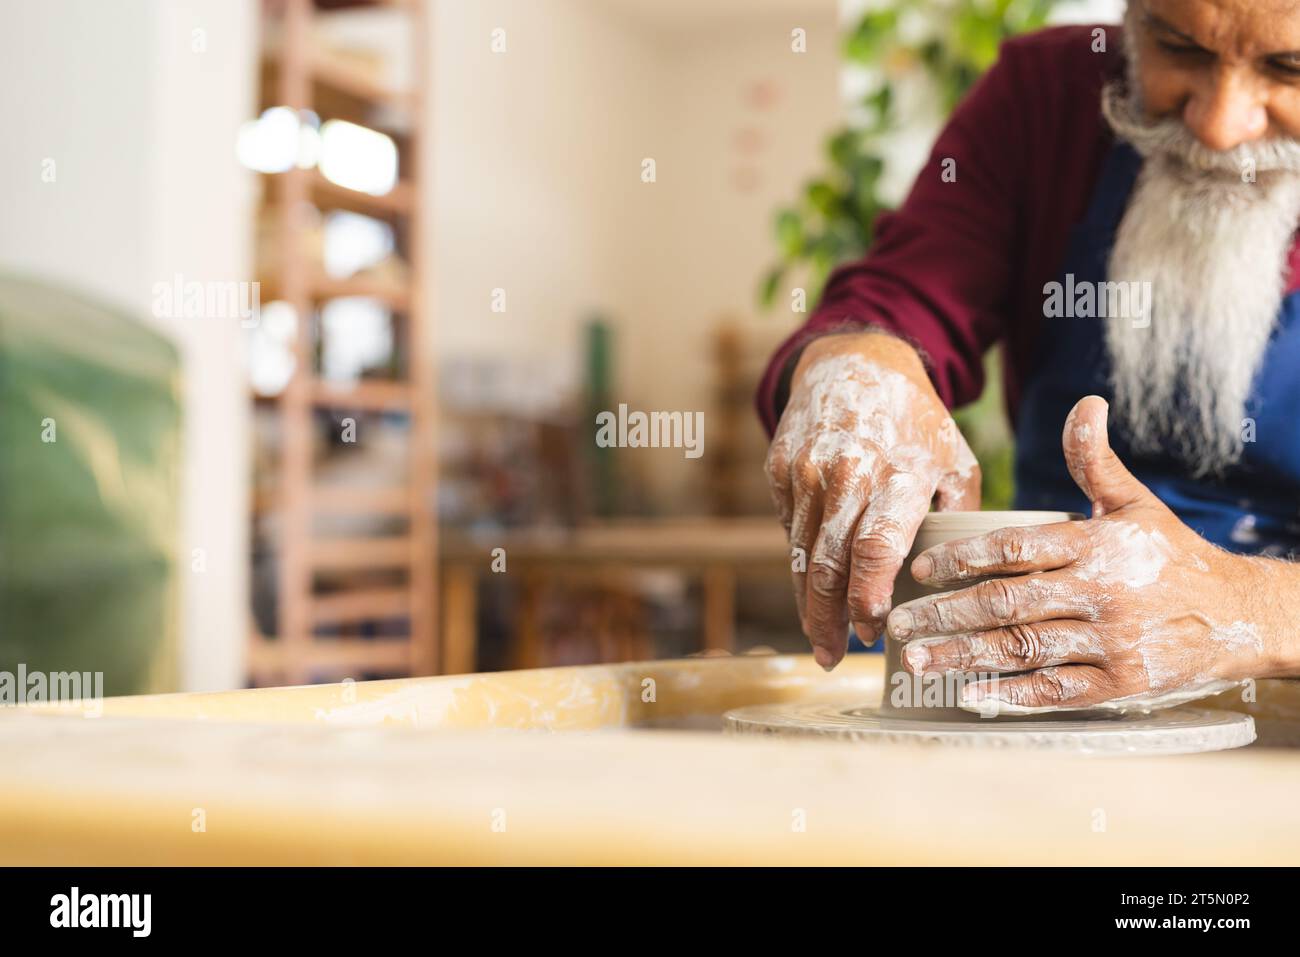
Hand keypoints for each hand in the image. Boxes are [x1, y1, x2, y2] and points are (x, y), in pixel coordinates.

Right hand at [765, 331, 979, 669]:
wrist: (854, 362)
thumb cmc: (916, 421)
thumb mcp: (956, 461)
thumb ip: (961, 520)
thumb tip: (969, 583)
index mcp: (897, 474)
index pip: (874, 550)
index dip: (868, 599)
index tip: (872, 633)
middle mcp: (846, 474)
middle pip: (827, 565)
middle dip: (828, 620)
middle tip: (833, 657)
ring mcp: (805, 471)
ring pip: (799, 554)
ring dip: (807, 603)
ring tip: (820, 639)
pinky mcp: (779, 470)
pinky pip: (788, 530)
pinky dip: (798, 564)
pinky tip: (811, 589)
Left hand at [889, 395, 1274, 713]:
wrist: (1241, 615)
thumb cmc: (1173, 555)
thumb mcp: (1134, 502)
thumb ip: (1094, 460)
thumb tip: (1086, 402)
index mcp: (1095, 546)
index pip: (1015, 548)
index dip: (963, 558)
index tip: (920, 568)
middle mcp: (1099, 593)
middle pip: (1007, 603)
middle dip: (945, 614)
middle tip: (898, 623)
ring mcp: (1111, 642)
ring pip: (1023, 649)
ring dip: (963, 656)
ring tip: (916, 661)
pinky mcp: (1122, 685)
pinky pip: (1057, 690)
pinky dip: (1011, 694)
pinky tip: (970, 694)